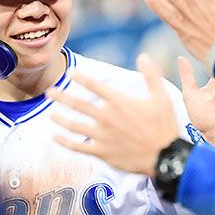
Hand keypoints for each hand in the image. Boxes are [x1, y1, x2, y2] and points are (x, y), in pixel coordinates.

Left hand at [47, 54, 178, 176]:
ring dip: (60, 119)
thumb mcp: (162, 97)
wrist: (165, 157)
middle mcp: (107, 117)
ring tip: (50, 114)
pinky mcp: (102, 152)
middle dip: (61, 96)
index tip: (69, 73)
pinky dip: (65, 142)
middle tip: (49, 91)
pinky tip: (56, 137)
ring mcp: (102, 136)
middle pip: (78, 104)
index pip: (94, 85)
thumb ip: (151, 75)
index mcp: (119, 102)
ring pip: (74, 125)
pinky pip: (78, 147)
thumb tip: (143, 56)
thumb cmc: (164, 127)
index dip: (80, 78)